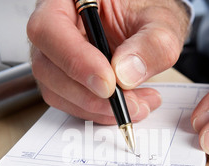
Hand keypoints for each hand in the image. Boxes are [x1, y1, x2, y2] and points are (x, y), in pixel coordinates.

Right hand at [27, 0, 190, 123]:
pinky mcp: (64, 77)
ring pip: (56, 91)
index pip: (50, 28)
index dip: (76, 60)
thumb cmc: (147, 11)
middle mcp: (53, 25)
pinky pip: (70, 102)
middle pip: (47, 66)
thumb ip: (151, 44)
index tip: (108, 84)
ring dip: (97, 108)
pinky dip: (99, 111)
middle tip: (129, 104)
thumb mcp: (161, 22)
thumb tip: (125, 74)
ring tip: (138, 105)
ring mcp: (54, 54)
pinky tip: (128, 104)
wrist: (148, 25)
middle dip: (89, 95)